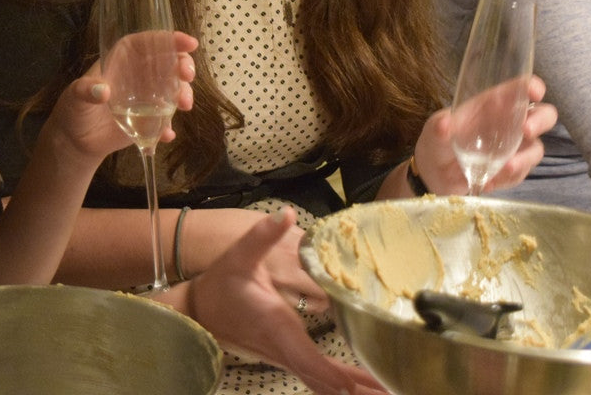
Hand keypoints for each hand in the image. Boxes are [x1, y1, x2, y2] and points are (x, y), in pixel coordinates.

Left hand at [45, 31, 196, 159]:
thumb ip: (85, 90)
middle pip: (168, 62)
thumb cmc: (74, 108)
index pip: (148, 43)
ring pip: (174, 88)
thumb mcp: (74, 96)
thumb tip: (102, 91)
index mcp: (123, 59)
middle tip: (188, 75)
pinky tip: (166, 134)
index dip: (169, 39)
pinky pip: (165, 120)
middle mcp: (140, 74)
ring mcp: (148, 97)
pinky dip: (169, 126)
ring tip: (184, 105)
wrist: (76, 140)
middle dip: (183, 65)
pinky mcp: (150, 120)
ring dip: (183, 94)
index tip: (188, 43)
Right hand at [176, 209, 388, 394]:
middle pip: (323, 381)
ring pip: (322, 385)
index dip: (332, 374)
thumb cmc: (221, 285)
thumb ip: (263, 235)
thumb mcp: (240, 255)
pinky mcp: (288, 357)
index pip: (307, 358)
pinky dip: (340, 386)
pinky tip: (361, 387)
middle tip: (392, 392)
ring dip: (354, 390)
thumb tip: (286, 214)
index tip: (355, 385)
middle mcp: (284, 349)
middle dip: (356, 390)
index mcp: (277, 326)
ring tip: (388, 392)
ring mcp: (286, 357)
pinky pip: (318, 379)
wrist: (199, 311)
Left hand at [411, 75, 554, 193]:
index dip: (531, 86)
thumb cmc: (438, 142)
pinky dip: (508, 179)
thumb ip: (439, 126)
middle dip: (540, 121)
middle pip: (543, 115)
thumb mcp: (434, 131)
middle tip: (526, 131)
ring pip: (536, 148)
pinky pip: (521, 173)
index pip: (519, 89)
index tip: (534, 91)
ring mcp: (513, 147)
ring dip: (525, 159)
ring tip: (505, 168)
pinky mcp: (511, 169)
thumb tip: (444, 125)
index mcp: (493, 104)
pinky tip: (488, 182)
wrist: (434, 174)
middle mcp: (509, 123)